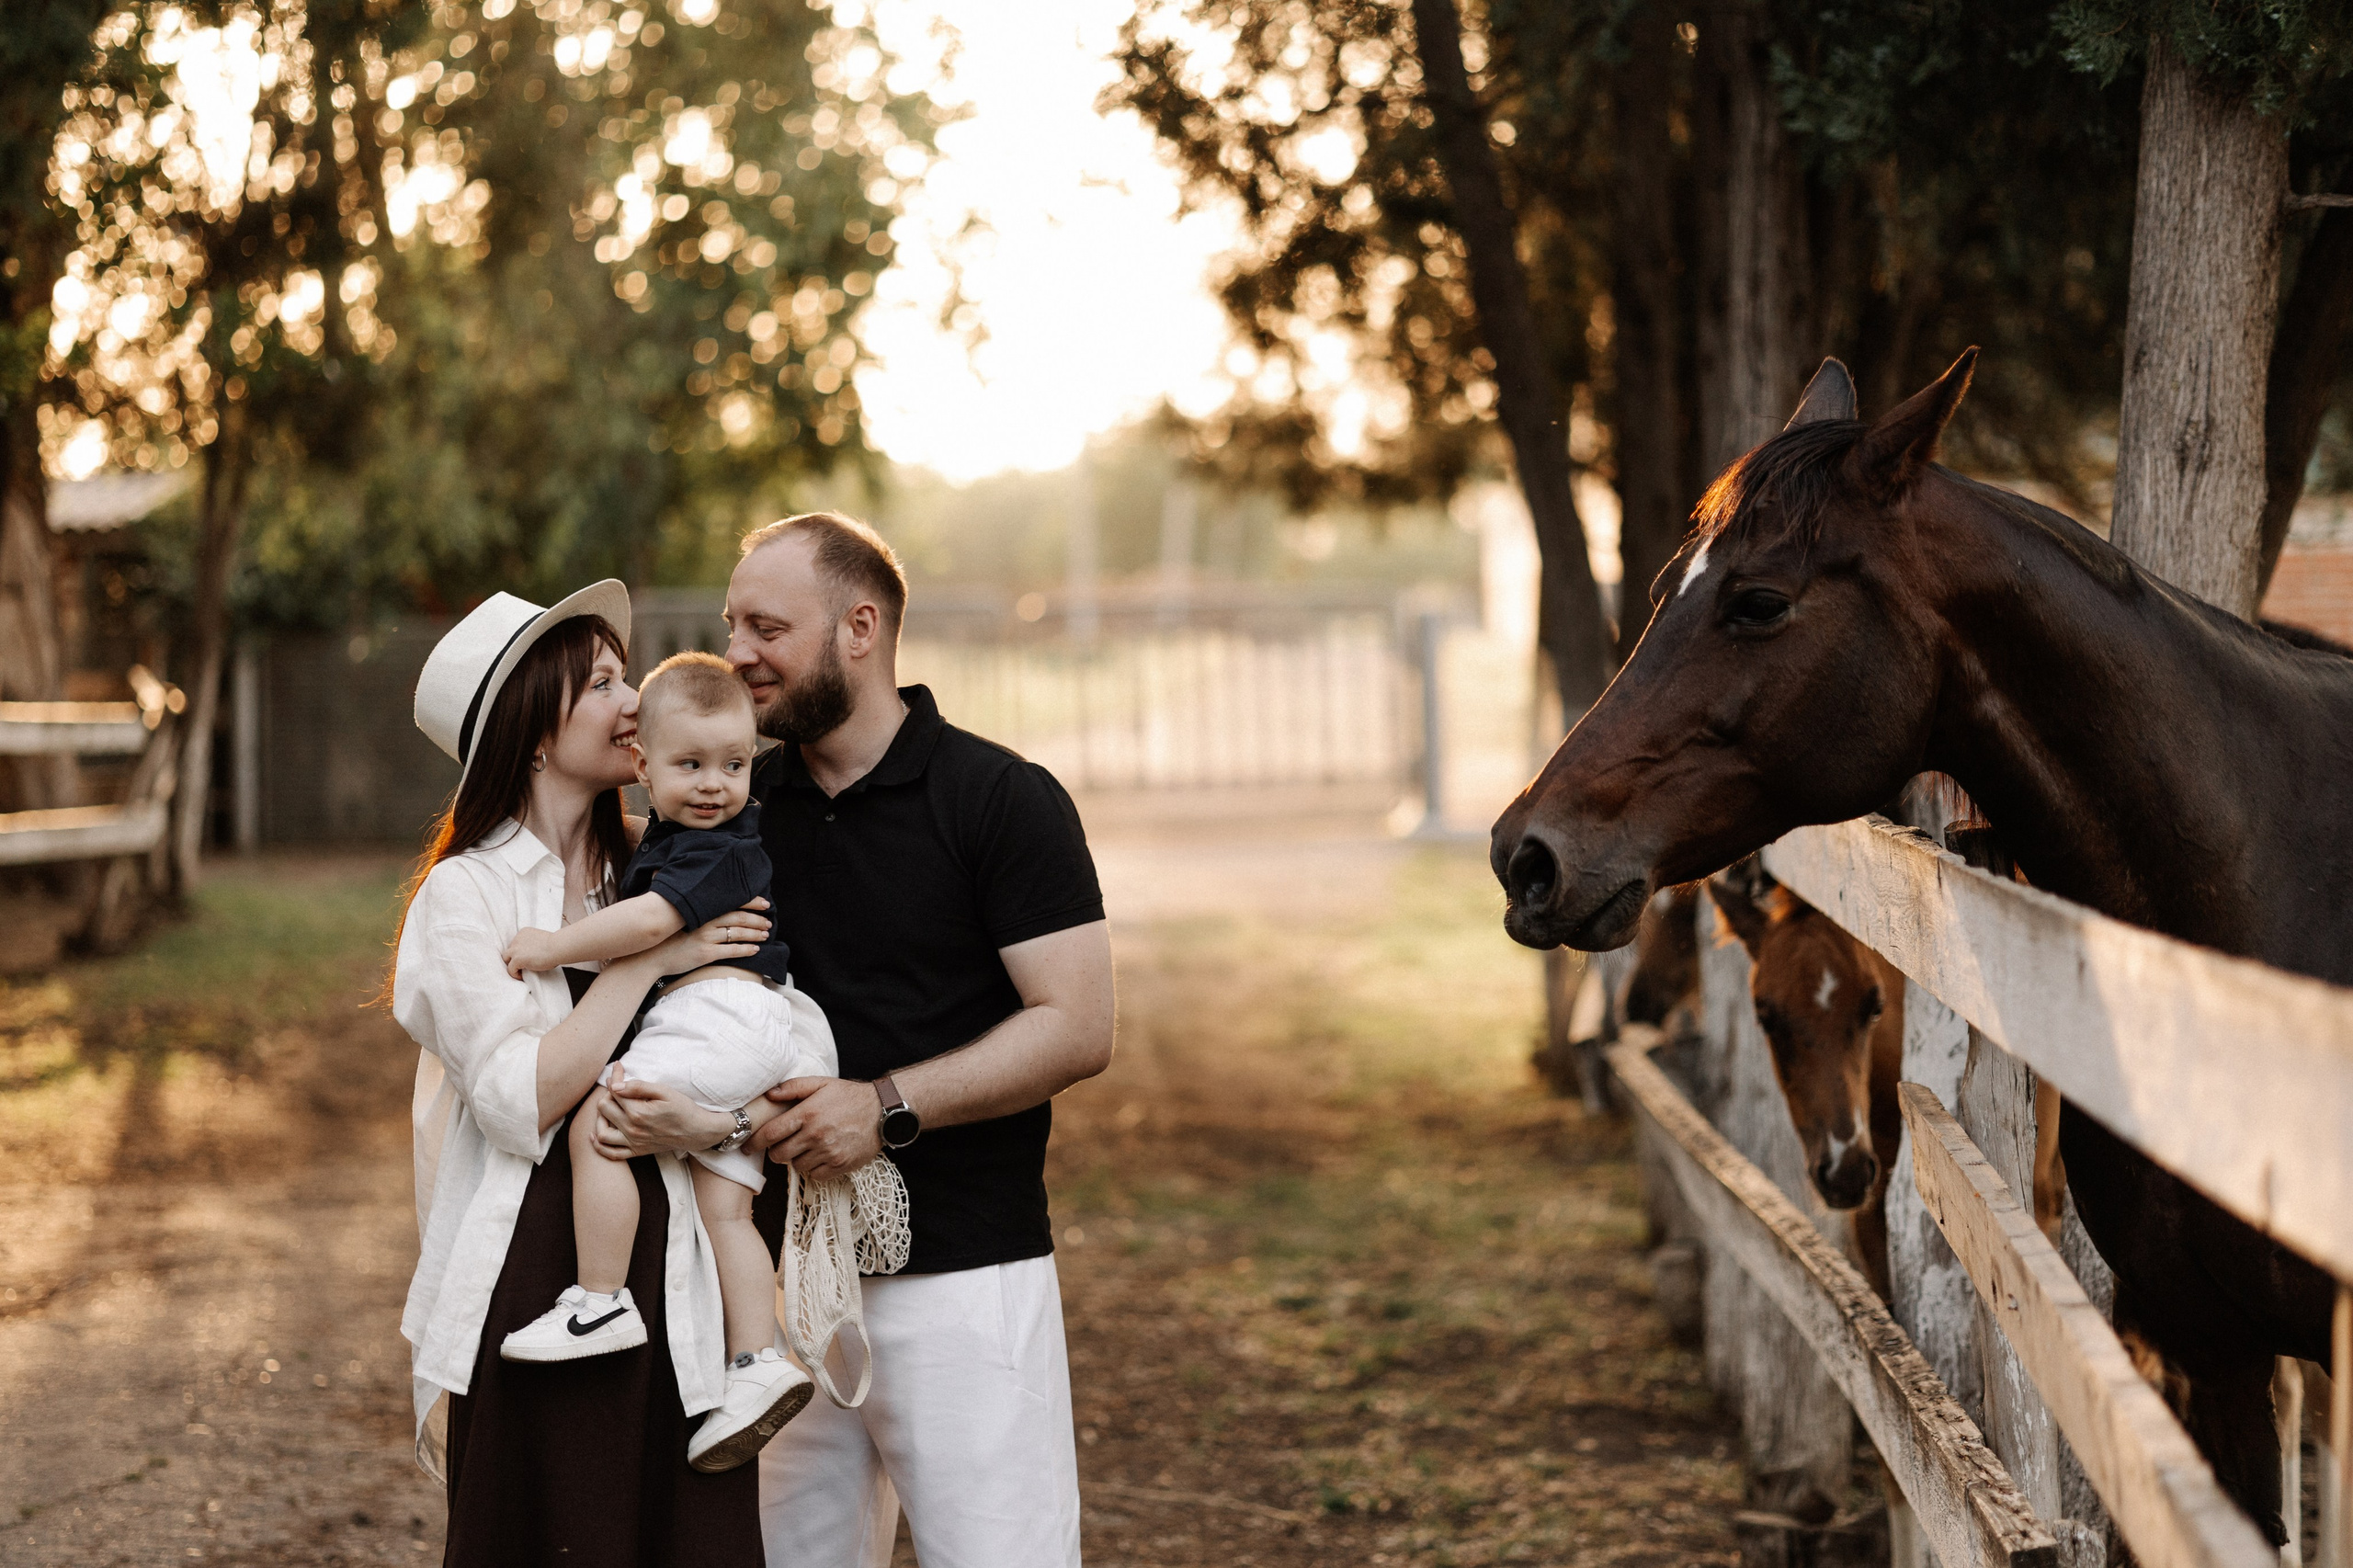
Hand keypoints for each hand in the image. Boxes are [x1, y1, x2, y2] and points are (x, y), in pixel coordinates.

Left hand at [503, 927, 561, 978]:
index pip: (516, 943)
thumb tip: (532, 956)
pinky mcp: (517, 959)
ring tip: (520, 971)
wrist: (558, 947)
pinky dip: (515, 974)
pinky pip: (510, 969)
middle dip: (515, 958)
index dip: (520, 952)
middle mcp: (517, 939)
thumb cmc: (556, 945)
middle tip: (522, 966)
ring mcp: (516, 949)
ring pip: (506, 958)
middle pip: (510, 950)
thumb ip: (533, 944)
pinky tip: (522, 976)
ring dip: (512, 965)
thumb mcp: (541, 940)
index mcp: (524, 932)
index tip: (527, 959)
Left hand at [593, 1065, 740, 1158]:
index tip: (618, 1067)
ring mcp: (633, 1143)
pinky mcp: (636, 1151)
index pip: (614, 1092)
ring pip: (601, 1132)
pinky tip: (596, 1134)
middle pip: (604, 1108)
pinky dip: (599, 1145)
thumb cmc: (684, 1109)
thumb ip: (639, 1087)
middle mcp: (632, 1130)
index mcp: (638, 1113)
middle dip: (607, 1093)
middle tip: (618, 1086)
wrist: (698, 1131)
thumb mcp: (665, 1091)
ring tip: (609, 1107)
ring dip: (599, 1118)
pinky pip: (611, 1153)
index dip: (614, 1077)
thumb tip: (615, 1085)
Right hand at [645, 897, 770, 977]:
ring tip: (766, 934)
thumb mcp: (662, 904)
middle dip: (757, 919)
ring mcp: (706, 938)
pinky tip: (755, 949)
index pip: (731, 901)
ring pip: (738, 933)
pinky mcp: (706, 954)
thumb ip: (671, 888)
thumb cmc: (658, 931)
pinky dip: (746, 949)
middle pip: (739, 917)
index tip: (764, 903)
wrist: (647, 955)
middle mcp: (705, 921)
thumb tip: (659, 869)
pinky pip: (732, 951)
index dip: (750, 902)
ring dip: (755, 933)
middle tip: (769, 920)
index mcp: (700, 908)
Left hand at [751, 1077, 882, 1183]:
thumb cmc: (849, 1096)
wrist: (882, 1112)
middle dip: (776, 1152)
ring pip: (796, 1166)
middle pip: (779, 1155)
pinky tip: (820, 1155)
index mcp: (807, 1113)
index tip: (747, 1146)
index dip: (754, 1142)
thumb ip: (793, 1087)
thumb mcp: (821, 1083)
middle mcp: (815, 1134)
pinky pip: (814, 1175)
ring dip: (797, 1159)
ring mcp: (828, 1152)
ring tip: (807, 1147)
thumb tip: (768, 1095)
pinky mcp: (839, 1165)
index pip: (770, 1133)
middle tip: (782, 1145)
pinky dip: (813, 1168)